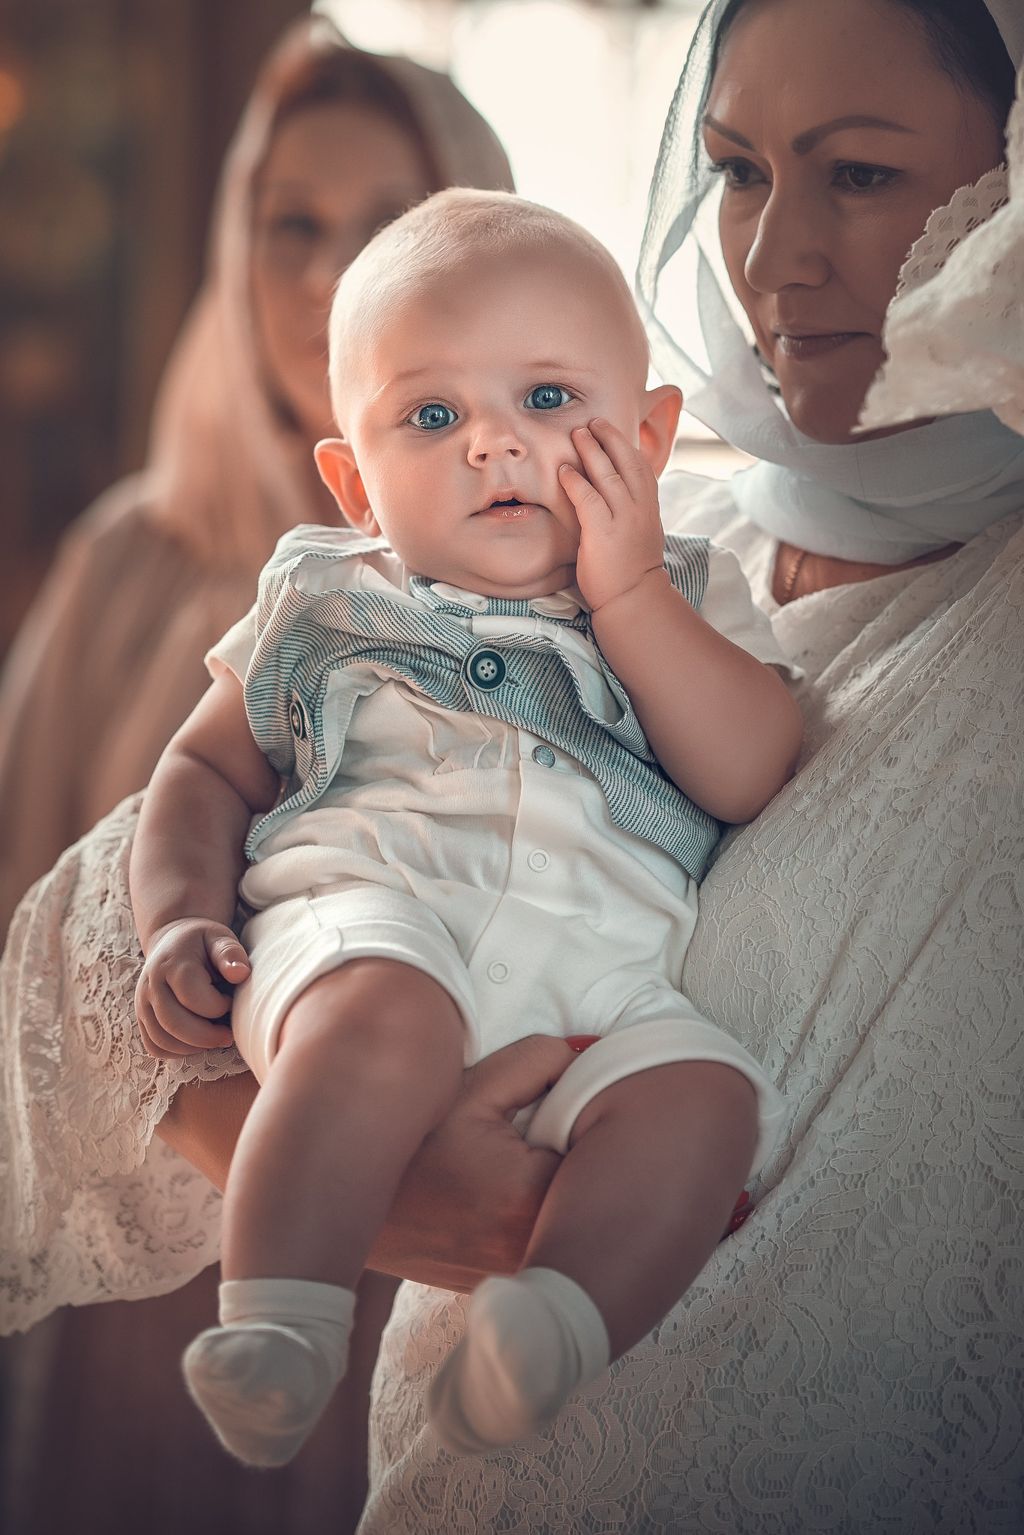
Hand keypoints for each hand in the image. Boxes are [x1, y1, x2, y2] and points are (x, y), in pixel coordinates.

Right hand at [135, 917, 249, 1057]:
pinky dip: (177, 1052)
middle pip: (174, 1024)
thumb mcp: (219, 938)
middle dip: (207, 1037)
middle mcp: (151, 985)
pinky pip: (154, 1047)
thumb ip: (230, 953)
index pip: (191, 997)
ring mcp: (142, 1003)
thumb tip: (241, 974)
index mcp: (172, 963)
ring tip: (213, 1036)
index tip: (230, 1001)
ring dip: (193, 1047)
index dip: (217, 1007)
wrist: (172, 940)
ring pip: (162, 1040)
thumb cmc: (202, 942)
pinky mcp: (141, 1018)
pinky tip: (196, 1041)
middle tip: (228, 1035)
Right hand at [368, 1034, 573, 1289]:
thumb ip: (538, 1062)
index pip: (602, 1147)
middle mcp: (532, 1247)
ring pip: (574, 1217)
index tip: (569, 1103)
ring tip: (522, 1160)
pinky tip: (508, 1192)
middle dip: (581, 1151)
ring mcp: (522, 1272)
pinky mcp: (511, 1281)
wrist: (351, 1204)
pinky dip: (542, 1212)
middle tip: (548, 1129)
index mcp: (528, 1196)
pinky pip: (550, 1239)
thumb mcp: (473, 1088)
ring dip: (562, 1184)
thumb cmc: (412, 1143)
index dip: (591, 1118)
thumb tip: (587, 1054)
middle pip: (593, 1188)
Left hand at [558, 417, 665, 611]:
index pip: (641, 466)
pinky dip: (575, 481)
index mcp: (649, 507)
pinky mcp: (602, 532)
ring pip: (607, 474)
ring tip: (576, 433)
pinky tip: (563, 470)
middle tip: (592, 422)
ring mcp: (622, 519)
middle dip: (609, 438)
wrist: (633, 598)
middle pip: (626, 462)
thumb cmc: (631, 570)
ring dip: (590, 451)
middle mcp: (639, 508)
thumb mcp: (640, 533)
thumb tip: (619, 495)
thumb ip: (631, 511)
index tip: (611, 430)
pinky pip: (588, 498)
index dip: (626, 445)